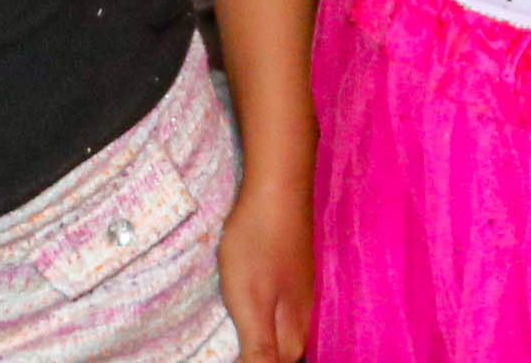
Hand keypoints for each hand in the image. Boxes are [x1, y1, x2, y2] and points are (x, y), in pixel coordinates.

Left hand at [217, 171, 316, 361]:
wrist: (277, 186)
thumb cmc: (258, 245)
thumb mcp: (251, 303)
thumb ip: (260, 349)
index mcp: (295, 328)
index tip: (231, 353)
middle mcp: (304, 312)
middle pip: (284, 350)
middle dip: (261, 354)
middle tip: (226, 346)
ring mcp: (299, 288)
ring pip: (281, 328)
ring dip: (261, 337)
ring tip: (231, 334)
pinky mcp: (289, 268)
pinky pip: (278, 306)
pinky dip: (262, 313)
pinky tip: (245, 303)